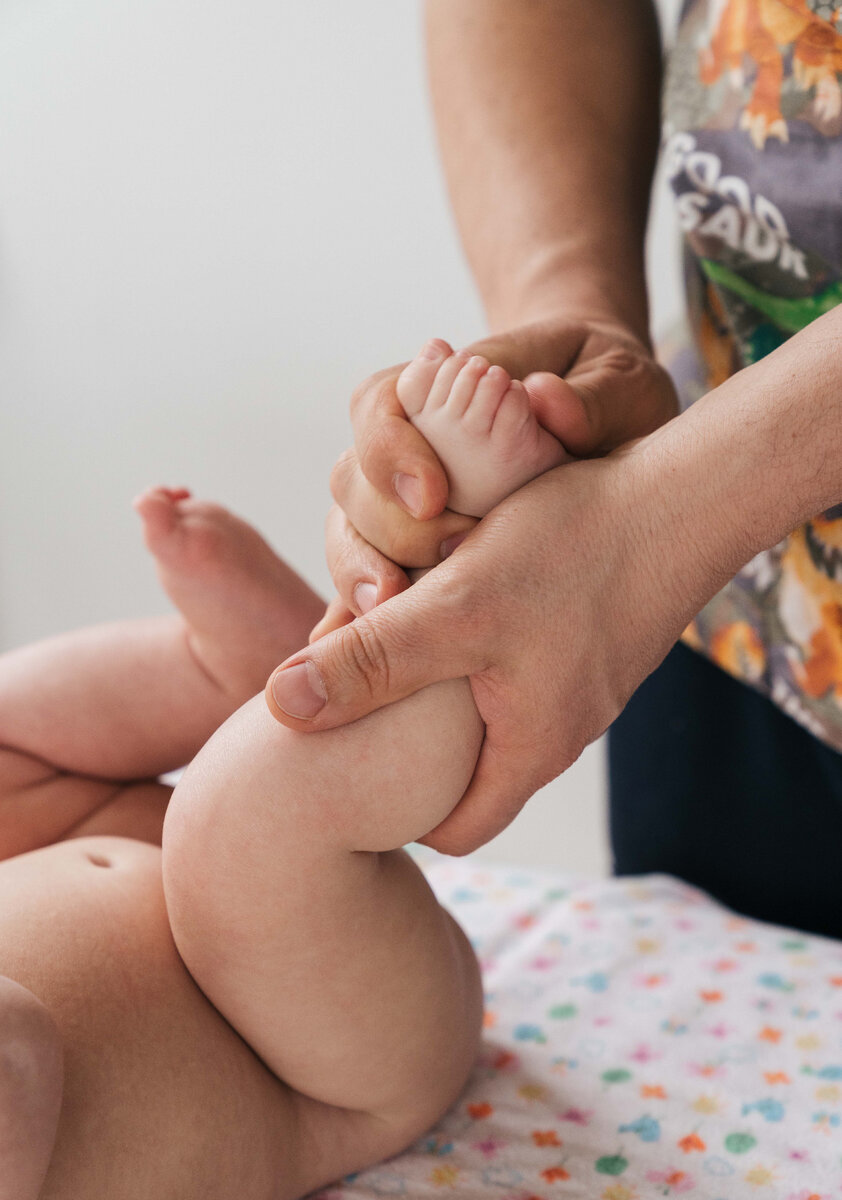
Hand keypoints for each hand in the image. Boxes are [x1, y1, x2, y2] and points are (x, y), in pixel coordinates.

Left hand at [267, 444, 692, 853]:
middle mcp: (560, 729)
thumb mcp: (456, 608)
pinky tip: (453, 587)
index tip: (354, 763)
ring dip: (439, 676)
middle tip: (358, 680)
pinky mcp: (588, 639)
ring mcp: (579, 685)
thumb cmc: (577, 552)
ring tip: (397, 623)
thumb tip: (283, 708)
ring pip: (487, 707)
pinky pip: (516, 662)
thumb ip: (372, 661)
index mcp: (531, 749)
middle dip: (408, 733)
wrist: (684, 496)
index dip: (397, 812)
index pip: (456, 829)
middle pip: (467, 766)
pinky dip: (476, 639)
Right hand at [310, 317, 676, 639]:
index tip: (432, 495)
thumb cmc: (615, 395)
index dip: (389, 449)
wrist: (623, 431)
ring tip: (392, 616)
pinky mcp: (424, 560)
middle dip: (381, 529)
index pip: (378, 405)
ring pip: (352, 537)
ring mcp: (408, 505)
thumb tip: (543, 399)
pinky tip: (366, 651)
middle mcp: (408, 447)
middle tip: (434, 566)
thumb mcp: (620, 385)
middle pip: (352, 484)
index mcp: (441, 385)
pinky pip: (374, 591)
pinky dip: (364, 623)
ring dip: (363, 578)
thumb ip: (591, 397)